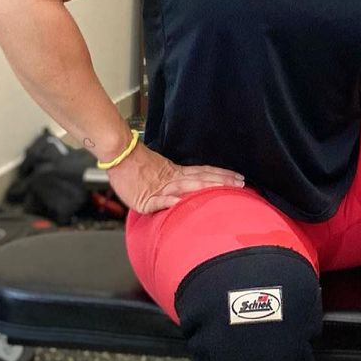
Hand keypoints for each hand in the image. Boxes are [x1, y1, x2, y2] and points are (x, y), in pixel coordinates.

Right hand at [106, 141, 244, 214]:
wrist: (119, 156)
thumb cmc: (137, 166)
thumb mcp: (162, 173)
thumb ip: (177, 182)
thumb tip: (191, 190)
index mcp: (178, 173)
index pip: (205, 173)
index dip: (223, 175)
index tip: (239, 178)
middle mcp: (174, 179)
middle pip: (202, 179)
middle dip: (223, 181)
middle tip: (241, 183)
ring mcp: (162, 189)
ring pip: (187, 187)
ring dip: (205, 188)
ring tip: (222, 190)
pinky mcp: (146, 200)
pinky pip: (160, 201)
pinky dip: (171, 202)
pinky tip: (181, 204)